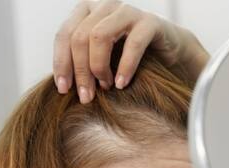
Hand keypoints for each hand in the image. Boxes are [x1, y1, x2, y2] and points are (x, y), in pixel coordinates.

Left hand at [52, 0, 208, 103]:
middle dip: (81, 70)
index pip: (64, 34)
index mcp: (86, 11)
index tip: (63, 90)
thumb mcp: (99, 58)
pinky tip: (121, 84)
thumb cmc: (127, 58)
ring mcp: (127, 11)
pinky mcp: (149, 22)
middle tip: (86, 96)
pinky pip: (132, 44)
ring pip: (99, 35)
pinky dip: (125, 67)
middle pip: (80, 36)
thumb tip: (61, 86)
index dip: (61, 63)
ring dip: (99, 66)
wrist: (167, 53)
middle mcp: (104, 6)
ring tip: (106, 87)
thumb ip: (80, 63)